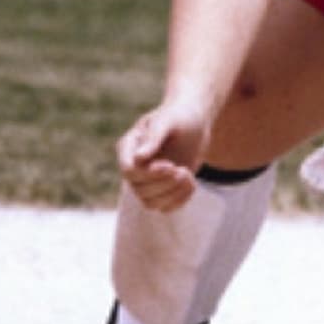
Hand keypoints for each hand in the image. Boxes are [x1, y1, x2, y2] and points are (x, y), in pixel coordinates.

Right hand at [116, 97, 210, 211]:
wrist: (194, 121)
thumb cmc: (180, 116)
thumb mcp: (168, 121)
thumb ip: (154, 138)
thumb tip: (138, 159)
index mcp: (129, 146)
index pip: (128, 171)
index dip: (149, 173)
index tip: (171, 165)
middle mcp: (134, 166)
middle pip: (139, 189)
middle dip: (165, 182)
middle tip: (183, 170)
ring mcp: (146, 180)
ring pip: (150, 203)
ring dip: (173, 193)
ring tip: (187, 174)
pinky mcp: (161, 189)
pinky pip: (165, 207)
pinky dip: (180, 199)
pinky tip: (191, 183)